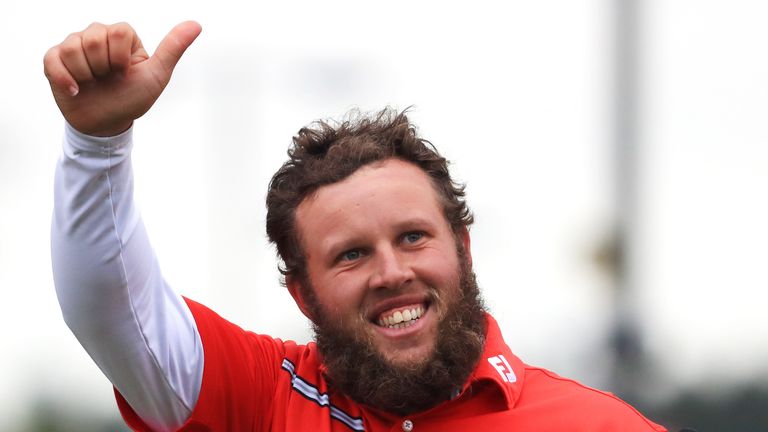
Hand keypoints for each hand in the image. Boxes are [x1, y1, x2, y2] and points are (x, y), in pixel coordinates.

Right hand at [44, 21, 201, 136]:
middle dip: (104, 67)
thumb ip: (173, 48)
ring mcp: (74, 45)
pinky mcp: (54, 60)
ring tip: (93, 83)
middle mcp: (97, 34)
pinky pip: (53, 60)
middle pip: (94, 38)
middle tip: (108, 79)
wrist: (107, 123)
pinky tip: (76, 90)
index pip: (119, 32)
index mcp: (122, 35)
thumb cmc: (133, 98)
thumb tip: (196, 24)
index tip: (125, 73)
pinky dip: (65, 79)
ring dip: (86, 75)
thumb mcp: (157, 75)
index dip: (121, 59)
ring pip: (73, 48)